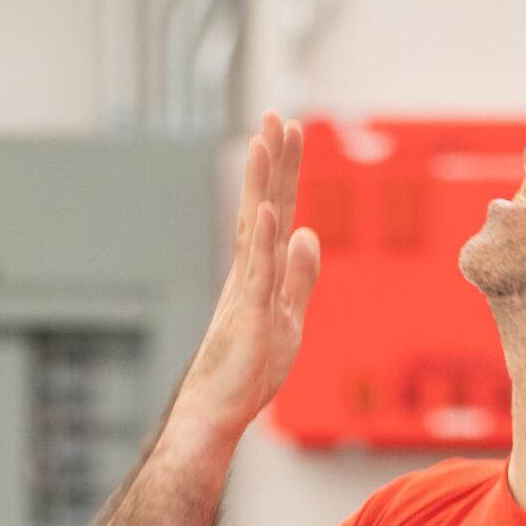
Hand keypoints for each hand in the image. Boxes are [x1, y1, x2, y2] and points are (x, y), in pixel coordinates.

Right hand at [173, 112, 320, 442]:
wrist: (217, 410)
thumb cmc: (249, 369)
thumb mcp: (289, 315)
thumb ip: (299, 276)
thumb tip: (308, 233)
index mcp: (260, 270)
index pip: (277, 210)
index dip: (284, 171)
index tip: (288, 129)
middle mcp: (249, 271)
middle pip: (264, 206)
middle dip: (272, 162)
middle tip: (275, 115)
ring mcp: (247, 290)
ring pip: (256, 229)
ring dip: (261, 186)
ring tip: (262, 142)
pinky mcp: (250, 316)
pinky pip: (259, 273)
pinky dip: (264, 240)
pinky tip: (269, 210)